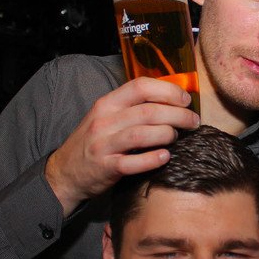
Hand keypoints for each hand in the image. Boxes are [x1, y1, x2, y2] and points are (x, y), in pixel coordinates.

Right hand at [45, 77, 198, 214]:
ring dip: (167, 134)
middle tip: (192, 121)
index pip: (140, 86)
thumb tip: (172, 100)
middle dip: (178, 114)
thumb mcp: (107, 116)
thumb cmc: (94, 141)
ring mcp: (103, 144)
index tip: (185, 99)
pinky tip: (165, 157)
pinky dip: (152, 159)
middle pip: (148, 111)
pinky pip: (133, 162)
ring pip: (142, 134)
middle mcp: (104, 121)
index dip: (168, 90)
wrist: (65, 172)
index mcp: (107, 103)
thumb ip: (133, 107)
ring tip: (176, 137)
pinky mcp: (105, 167)